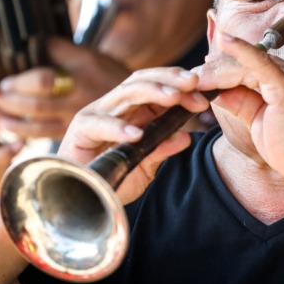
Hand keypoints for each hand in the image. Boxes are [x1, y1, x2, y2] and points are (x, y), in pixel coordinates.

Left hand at [0, 37, 131, 140]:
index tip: (4, 79)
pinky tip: (12, 128)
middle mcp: (77, 99)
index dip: (19, 81)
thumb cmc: (108, 74)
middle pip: (34, 104)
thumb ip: (59, 49)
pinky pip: (44, 136)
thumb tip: (30, 41)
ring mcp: (75, 118)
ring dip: (12, 120)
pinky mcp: (73, 132)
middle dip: (10, 100)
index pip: (42, 79)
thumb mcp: (88, 55)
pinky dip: (24, 132)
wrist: (137, 101)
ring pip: (36, 124)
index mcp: (80, 75)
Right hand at [59, 67, 209, 203]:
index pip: (156, 85)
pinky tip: (137, 134)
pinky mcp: (78, 132)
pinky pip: (98, 124)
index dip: (179, 85)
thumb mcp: (145, 167)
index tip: (204, 92)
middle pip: (141, 81)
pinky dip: (118, 127)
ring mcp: (95, 115)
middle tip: (193, 84)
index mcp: (132, 111)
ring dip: (151, 91)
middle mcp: (114, 108)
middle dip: (169, 79)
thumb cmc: (112, 180)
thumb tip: (186, 137)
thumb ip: (162, 150)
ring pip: (124, 93)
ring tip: (173, 97)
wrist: (80, 204)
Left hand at [196, 33, 283, 179]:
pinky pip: (259, 62)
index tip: (207, 71)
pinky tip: (223, 40)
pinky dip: (240, 51)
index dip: (229, 68)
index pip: (256, 66)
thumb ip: (240, 99)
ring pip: (248, 65)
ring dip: (220, 72)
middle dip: (219, 69)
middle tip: (194, 76)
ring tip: (197, 80)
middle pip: (250, 63)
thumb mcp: (259, 119)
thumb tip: (215, 88)